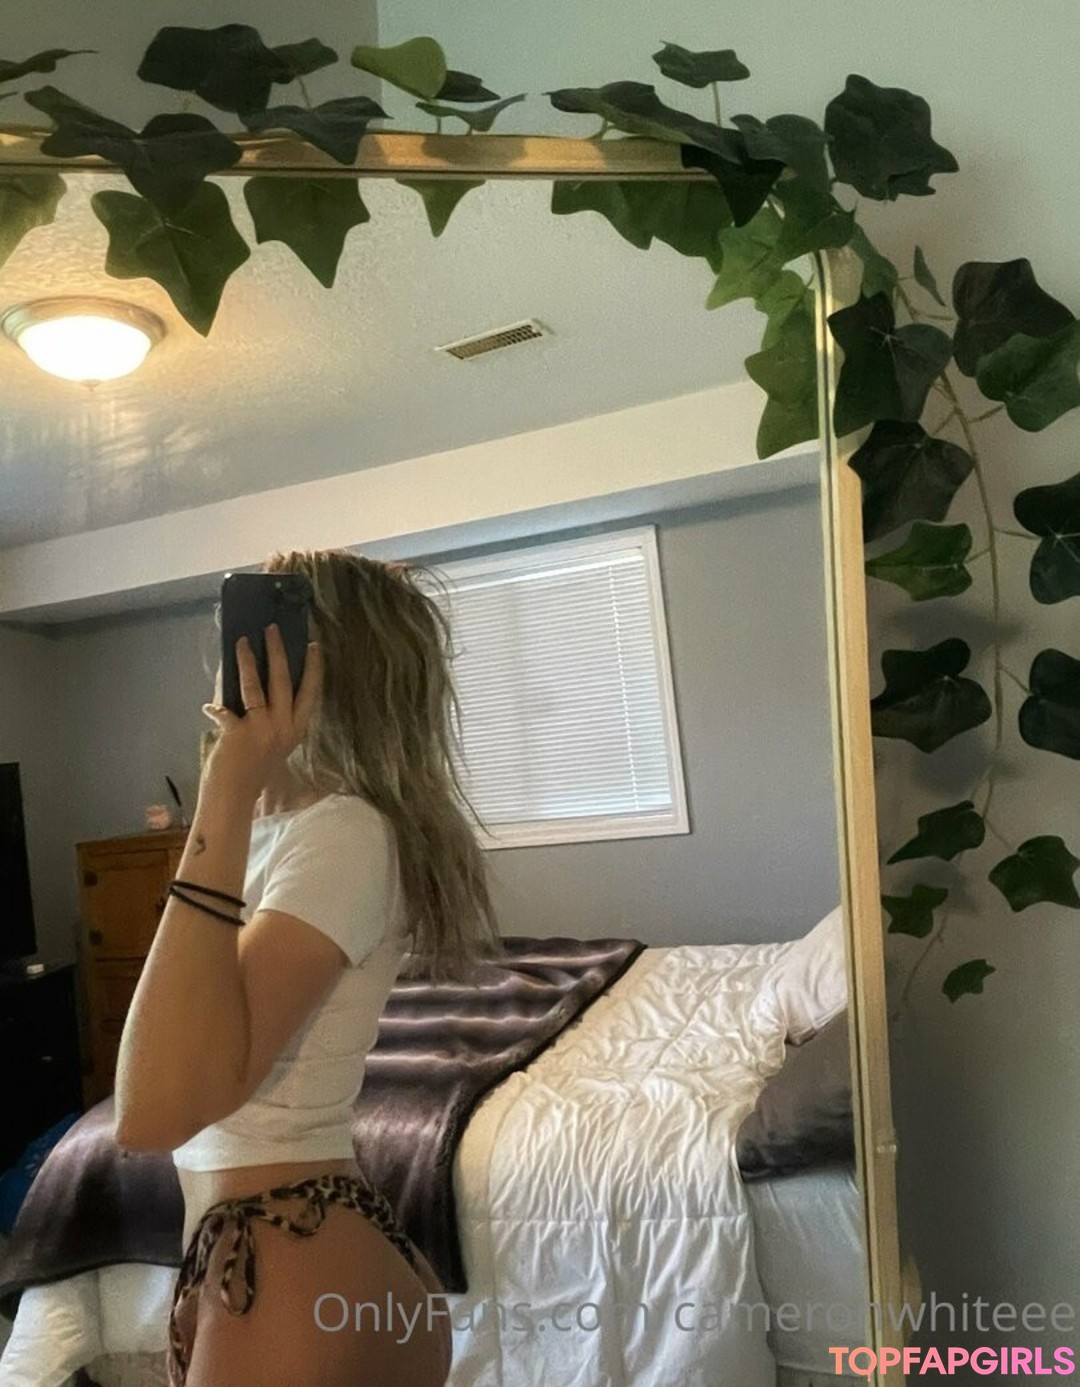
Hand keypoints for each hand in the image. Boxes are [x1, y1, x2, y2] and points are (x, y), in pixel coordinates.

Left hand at [201, 623, 322, 794]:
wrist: (233, 798)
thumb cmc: (253, 774)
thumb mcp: (272, 744)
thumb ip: (269, 720)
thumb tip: (253, 688)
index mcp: (295, 730)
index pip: (310, 693)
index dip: (313, 669)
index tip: (314, 646)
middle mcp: (283, 727)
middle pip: (283, 680)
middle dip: (278, 651)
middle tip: (271, 628)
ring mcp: (261, 729)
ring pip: (255, 686)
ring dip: (247, 662)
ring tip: (242, 641)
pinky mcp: (238, 733)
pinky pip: (225, 708)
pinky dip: (216, 705)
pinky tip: (209, 705)